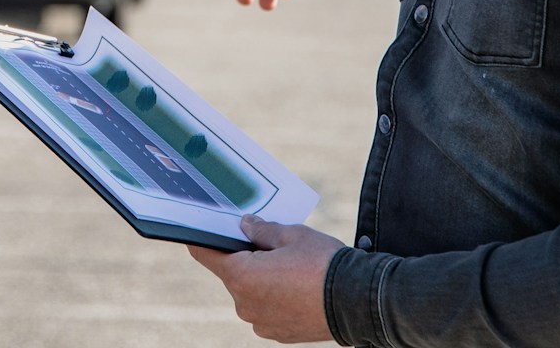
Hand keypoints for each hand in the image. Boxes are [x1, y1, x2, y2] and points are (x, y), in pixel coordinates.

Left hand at [188, 215, 343, 342]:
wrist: (358, 301)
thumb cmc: (324, 264)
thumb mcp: (292, 235)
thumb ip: (262, 229)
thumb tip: (245, 225)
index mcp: (241, 276)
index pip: (206, 254)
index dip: (203, 239)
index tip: (201, 229)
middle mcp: (244, 304)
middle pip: (233, 273)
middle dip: (246, 257)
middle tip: (271, 245)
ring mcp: (260, 322)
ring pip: (251, 293)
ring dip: (262, 280)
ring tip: (292, 269)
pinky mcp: (277, 334)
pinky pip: (266, 310)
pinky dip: (275, 298)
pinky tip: (297, 288)